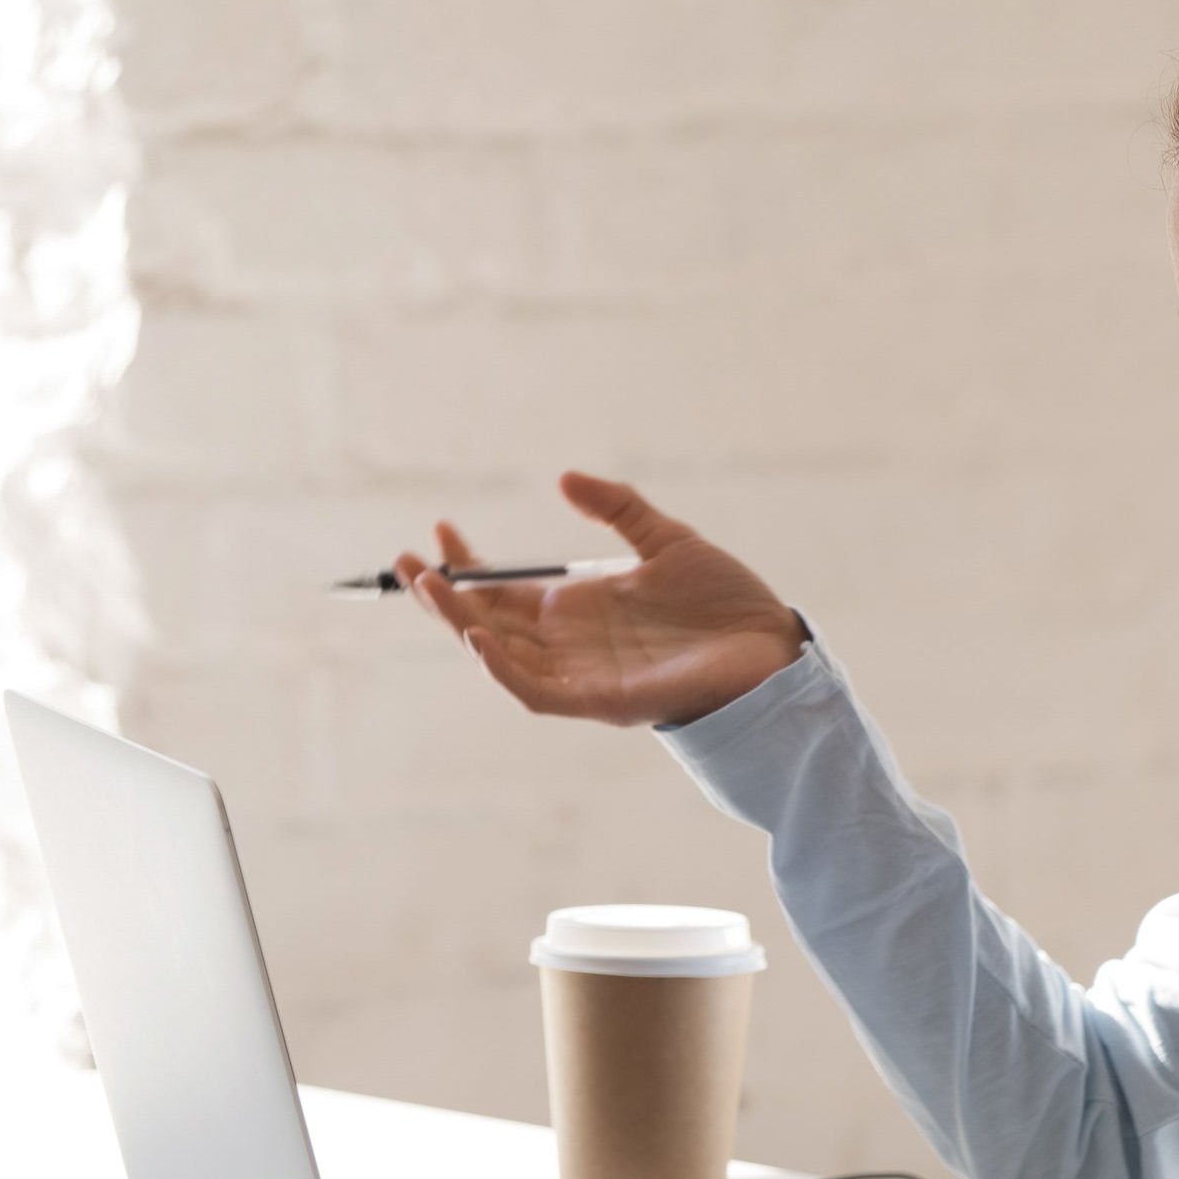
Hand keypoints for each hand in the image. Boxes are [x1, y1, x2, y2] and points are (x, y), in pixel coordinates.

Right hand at [395, 470, 808, 728]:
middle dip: (444, 596)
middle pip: (488, 623)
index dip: (468, 564)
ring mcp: (583, 674)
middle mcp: (571, 643)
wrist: (772, 644)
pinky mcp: (603, 701)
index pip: (504, 590)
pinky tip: (481, 639)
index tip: (441, 529)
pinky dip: (505, 670)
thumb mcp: (667, 540)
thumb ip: (617, 509)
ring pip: (502, 657)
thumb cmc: (725, 601)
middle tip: (407, 562)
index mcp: (579, 608)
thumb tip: (564, 478)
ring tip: (432, 588)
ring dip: (462, 626)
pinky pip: (539, 692)